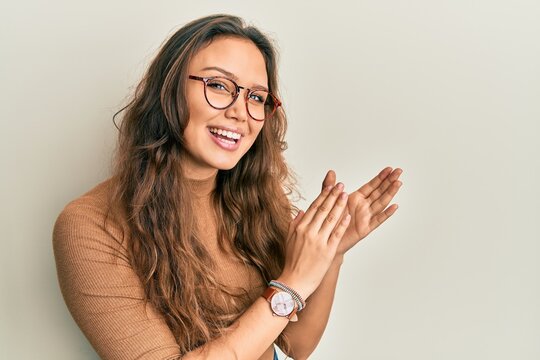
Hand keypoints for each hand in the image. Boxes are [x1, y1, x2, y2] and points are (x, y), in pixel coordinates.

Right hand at [279, 183, 350, 299]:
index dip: (323, 195)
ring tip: (346, 195)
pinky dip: (343, 224)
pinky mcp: (327, 251)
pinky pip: (336, 234)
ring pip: (331, 219)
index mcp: (300, 228)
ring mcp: (319, 241)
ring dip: (339, 206)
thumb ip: (294, 223)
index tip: (330, 186)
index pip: (314, 207)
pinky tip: (348, 215)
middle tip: (341, 185)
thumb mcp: (289, 239)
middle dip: (333, 196)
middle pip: (324, 210)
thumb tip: (301, 211)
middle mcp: (309, 232)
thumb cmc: (292, 262)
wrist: (294, 281)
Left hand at [321, 167, 402, 255]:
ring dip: (390, 193)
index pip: (371, 186)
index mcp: (355, 199)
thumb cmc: (328, 221)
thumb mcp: (327, 200)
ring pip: (381, 203)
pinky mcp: (365, 228)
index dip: (380, 177)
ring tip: (398, 183)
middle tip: (399, 171)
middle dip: (389, 181)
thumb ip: (329, 186)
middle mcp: (363, 206)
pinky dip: (386, 214)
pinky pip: (378, 220)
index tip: (389, 169)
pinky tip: (394, 206)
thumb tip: (331, 172)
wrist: (326, 239)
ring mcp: (365, 217)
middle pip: (379, 192)